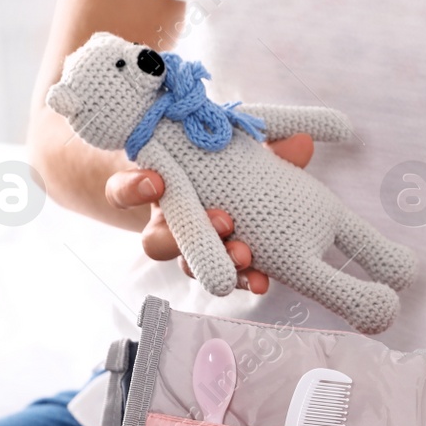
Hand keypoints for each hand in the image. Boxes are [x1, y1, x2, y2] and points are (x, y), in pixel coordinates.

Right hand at [106, 134, 316, 292]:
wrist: (206, 187)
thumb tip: (301, 143)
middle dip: (187, 238)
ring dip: (218, 262)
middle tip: (224, 223)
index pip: (124, 192)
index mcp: (156, 186)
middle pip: (157, 242)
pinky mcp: (213, 267)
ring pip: (187, 266)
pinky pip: (222, 278)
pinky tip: (261, 282)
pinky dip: (243, 279)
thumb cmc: (210, 162)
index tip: (155, 181)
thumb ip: (261, 145)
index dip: (134, 189)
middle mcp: (163, 224)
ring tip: (247, 257)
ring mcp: (187, 250)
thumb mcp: (230, 146)